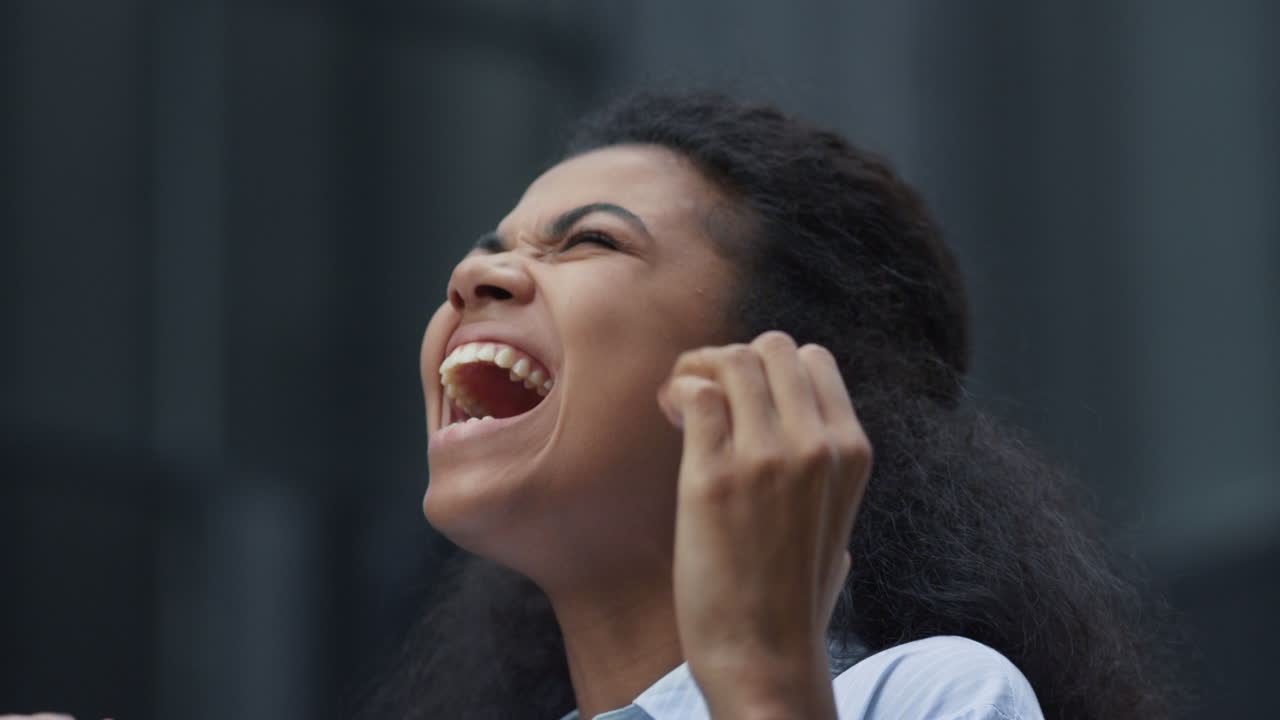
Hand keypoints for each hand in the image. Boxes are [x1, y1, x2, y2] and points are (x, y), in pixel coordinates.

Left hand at [658, 331, 870, 719]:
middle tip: (705, 399)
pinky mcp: (715, 476)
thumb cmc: (793, 594)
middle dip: (733, 361)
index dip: (771, 369)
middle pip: (772, 347)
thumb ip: (825, 469)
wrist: (765, 654)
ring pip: (734, 359)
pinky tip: (671, 417)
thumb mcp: (838, 519)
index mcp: (852, 450)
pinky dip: (678, 391)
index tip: (743, 400)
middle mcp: (817, 445)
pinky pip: (698, 393)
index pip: (814, 360)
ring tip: (682, 406)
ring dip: (700, 369)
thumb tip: (794, 424)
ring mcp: (768, 457)